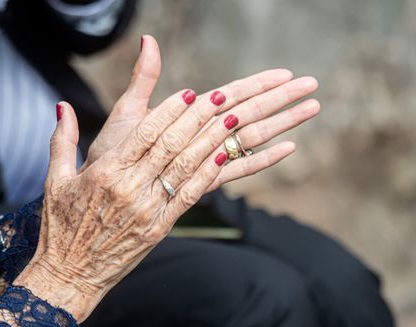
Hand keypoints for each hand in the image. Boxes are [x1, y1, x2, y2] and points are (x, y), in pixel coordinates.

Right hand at [14, 40, 319, 321]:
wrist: (70, 276)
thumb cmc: (60, 227)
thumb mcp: (55, 180)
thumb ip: (61, 140)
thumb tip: (62, 105)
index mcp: (106, 173)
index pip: (145, 135)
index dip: (169, 112)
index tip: (189, 93)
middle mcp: (131, 189)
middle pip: (172, 146)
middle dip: (199, 118)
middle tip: (222, 97)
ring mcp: (148, 210)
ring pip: (186, 168)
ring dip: (212, 140)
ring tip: (232, 118)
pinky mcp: (160, 228)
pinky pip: (189, 196)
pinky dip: (208, 174)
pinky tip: (225, 155)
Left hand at [84, 35, 319, 190]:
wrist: (102, 198)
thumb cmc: (111, 156)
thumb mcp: (127, 114)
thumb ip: (144, 80)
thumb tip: (149, 39)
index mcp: (188, 116)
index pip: (231, 94)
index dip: (259, 83)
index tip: (286, 73)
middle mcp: (202, 137)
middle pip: (249, 112)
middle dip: (280, 98)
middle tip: (313, 85)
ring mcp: (205, 160)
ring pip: (251, 137)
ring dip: (282, 123)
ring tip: (311, 108)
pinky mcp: (203, 183)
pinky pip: (237, 170)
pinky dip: (263, 160)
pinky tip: (288, 149)